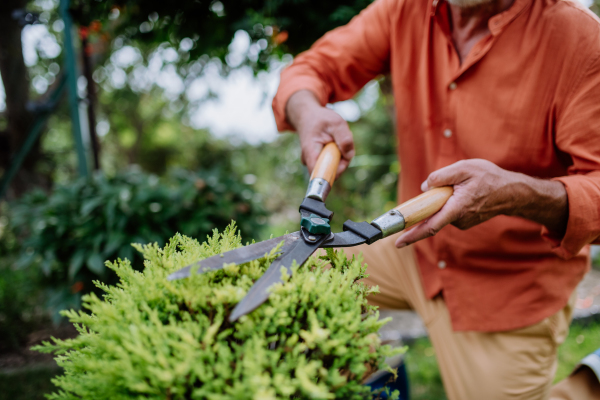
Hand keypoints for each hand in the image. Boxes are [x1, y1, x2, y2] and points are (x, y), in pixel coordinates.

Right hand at [286, 90, 354, 176]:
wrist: (307, 115)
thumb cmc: (320, 119)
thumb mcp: (336, 123)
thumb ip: (344, 138)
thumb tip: (349, 156)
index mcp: (311, 153)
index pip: (319, 174)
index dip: (332, 175)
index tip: (340, 164)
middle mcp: (310, 161)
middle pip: (331, 171)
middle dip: (341, 159)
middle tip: (341, 141)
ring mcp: (314, 162)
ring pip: (334, 166)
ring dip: (340, 154)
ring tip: (336, 138)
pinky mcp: (318, 161)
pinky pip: (333, 162)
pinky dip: (338, 153)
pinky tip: (334, 141)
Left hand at [395, 159, 567, 247]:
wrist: (513, 192)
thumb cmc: (489, 178)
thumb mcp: (464, 168)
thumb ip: (442, 176)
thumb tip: (425, 187)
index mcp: (456, 208)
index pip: (430, 226)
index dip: (412, 235)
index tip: (397, 243)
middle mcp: (458, 220)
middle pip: (432, 216)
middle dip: (428, 206)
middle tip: (437, 192)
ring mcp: (462, 222)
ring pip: (441, 211)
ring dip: (442, 199)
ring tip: (463, 185)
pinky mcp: (464, 221)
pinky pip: (449, 211)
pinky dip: (449, 202)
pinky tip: (465, 191)